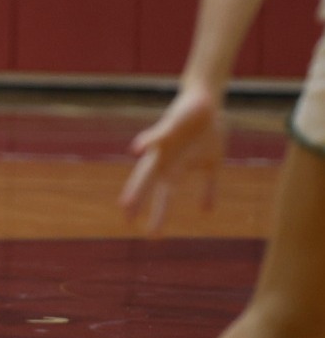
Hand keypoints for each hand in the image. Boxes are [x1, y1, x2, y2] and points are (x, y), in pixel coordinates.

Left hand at [120, 85, 226, 233]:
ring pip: (149, 166)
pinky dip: (148, 141)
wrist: (207, 103)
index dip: (157, 212)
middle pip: (150, 183)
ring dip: (138, 184)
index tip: (150, 233)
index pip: (163, 193)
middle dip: (141, 201)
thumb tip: (207, 213)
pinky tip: (137, 149)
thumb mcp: (212, 164)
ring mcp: (166, 144)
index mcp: (175, 167)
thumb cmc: (206, 134)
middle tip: (128, 221)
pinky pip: (158, 134)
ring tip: (126, 202)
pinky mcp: (170, 126)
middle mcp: (166, 158)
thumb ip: (209, 188)